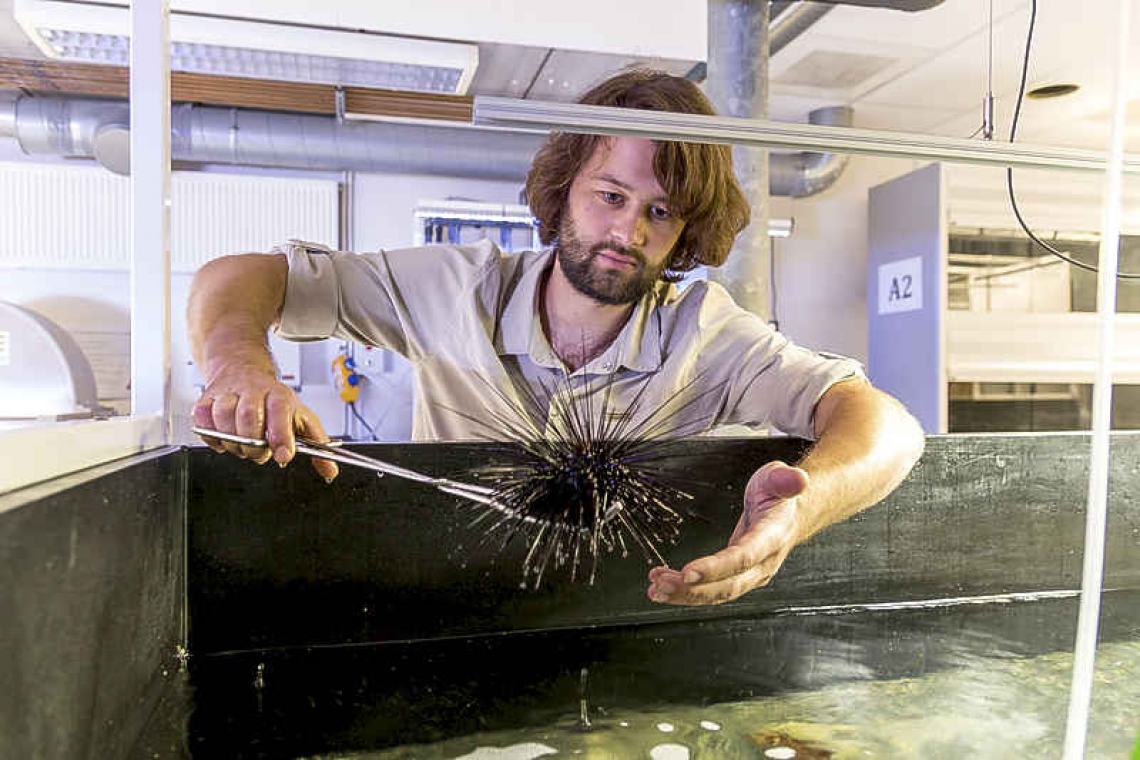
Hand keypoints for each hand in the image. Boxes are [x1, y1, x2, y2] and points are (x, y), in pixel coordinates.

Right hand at [192, 360, 337, 480]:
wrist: (242, 367)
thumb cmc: (273, 399)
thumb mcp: (301, 418)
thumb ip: (318, 446)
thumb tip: (330, 471)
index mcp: (279, 395)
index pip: (280, 414)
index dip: (281, 436)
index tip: (284, 455)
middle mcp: (253, 391)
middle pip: (248, 417)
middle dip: (254, 444)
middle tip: (259, 452)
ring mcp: (227, 394)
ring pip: (223, 418)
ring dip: (232, 440)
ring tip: (242, 444)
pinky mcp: (205, 399)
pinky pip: (202, 421)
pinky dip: (211, 435)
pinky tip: (223, 436)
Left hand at [647, 461, 807, 604]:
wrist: (791, 513)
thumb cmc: (779, 496)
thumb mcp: (778, 478)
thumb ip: (785, 479)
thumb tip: (798, 479)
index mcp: (772, 538)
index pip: (743, 557)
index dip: (715, 568)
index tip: (688, 572)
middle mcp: (763, 563)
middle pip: (728, 584)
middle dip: (693, 589)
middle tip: (663, 585)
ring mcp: (751, 575)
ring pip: (718, 593)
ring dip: (686, 595)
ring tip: (657, 589)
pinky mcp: (737, 577)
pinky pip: (712, 590)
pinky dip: (687, 591)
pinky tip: (663, 585)